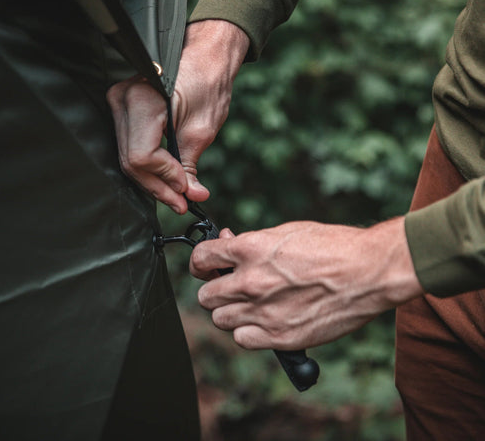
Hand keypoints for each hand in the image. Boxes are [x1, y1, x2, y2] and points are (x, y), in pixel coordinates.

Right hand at [106, 19, 248, 213]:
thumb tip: (189, 195)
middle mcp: (123, 100)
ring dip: (154, 181)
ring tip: (178, 195)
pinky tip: (166, 178)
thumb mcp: (202, 130)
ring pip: (128, 159)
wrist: (204, 59)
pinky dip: (149, 166)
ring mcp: (118, 104)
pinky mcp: (122, 110)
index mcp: (143, 100)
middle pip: (132, 162)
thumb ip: (190, 166)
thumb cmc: (208, 83)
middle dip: (159, 187)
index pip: (142, 155)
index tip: (186, 189)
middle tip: (183, 203)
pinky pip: (130, 148)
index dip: (165, 177)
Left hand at [190, 217, 423, 349]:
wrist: (369, 272)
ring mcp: (264, 312)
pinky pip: (242, 339)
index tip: (207, 265)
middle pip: (206, 295)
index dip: (201, 261)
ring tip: (250, 303)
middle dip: (215, 288)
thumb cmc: (332, 246)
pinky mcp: (281, 337)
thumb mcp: (286, 231)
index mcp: (251, 250)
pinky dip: (247, 332)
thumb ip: (252, 243)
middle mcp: (251, 282)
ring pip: (220, 319)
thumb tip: (228, 245)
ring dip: (230, 311)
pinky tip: (262, 321)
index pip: (200, 258)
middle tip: (231, 285)